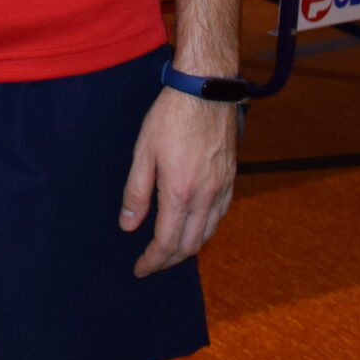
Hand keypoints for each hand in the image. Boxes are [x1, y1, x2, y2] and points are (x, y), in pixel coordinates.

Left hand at [119, 86, 237, 276]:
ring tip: (170, 251)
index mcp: (180, 192)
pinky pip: (220, 216)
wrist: (206, 91)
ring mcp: (222, 189)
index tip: (139, 268)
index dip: (152, 261)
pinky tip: (194, 227)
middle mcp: (206, 197)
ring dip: (189, 248)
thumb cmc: (171, 116)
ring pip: (208, 233)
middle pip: (190, 245)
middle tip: (152, 263)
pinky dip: (205, 230)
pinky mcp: (231, 179)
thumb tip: (128, 225)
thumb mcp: (143, 151)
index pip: (167, 242)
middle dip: (170, 260)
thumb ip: (136, 192)